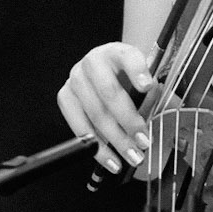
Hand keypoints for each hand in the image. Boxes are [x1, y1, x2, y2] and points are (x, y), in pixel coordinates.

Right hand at [57, 41, 169, 179]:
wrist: (106, 75)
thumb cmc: (126, 80)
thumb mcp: (142, 80)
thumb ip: (148, 96)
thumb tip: (146, 122)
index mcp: (116, 52)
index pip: (128, 57)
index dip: (137, 71)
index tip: (148, 86)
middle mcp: (92, 62)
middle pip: (109, 93)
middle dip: (128, 121)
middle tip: (143, 142)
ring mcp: (75, 79)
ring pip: (94, 113)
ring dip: (115, 140)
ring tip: (131, 156)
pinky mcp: (65, 97)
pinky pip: (79, 126)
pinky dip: (96, 148)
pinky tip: (111, 159)